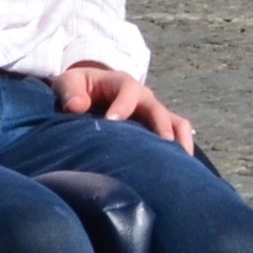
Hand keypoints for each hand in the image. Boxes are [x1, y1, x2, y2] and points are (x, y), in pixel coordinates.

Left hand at [54, 62, 193, 148]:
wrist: (90, 90)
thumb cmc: (79, 88)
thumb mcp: (69, 83)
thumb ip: (71, 92)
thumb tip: (76, 107)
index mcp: (121, 83)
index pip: (128, 90)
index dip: (123, 104)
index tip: (113, 121)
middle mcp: (143, 98)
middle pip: (157, 109)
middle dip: (159, 125)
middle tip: (161, 143)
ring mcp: (154, 114)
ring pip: (176, 123)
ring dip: (178, 140)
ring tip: (179, 161)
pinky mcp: (158, 128)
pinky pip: (179, 135)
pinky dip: (183, 149)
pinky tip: (182, 170)